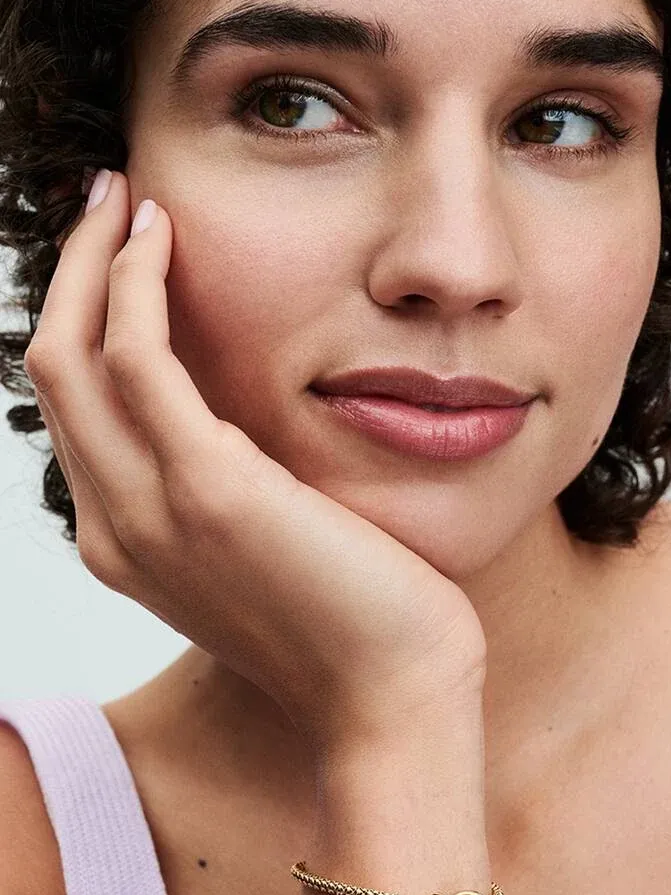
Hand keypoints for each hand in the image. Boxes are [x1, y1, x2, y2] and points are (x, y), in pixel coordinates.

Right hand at [23, 171, 486, 752]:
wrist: (393, 696)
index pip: (78, 413)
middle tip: (110, 202)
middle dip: (75, 276)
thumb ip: (227, 496)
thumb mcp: (268, 555)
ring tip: (128, 199)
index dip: (85, 323)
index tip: (120, 257)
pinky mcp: (208, 487)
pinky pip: (137, 358)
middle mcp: (117, 529)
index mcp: (130, 545)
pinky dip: (136, 287)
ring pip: (74, 355)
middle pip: (54, 373)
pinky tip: (165, 237)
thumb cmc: (353, 623)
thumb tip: (236, 432)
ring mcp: (151, 510)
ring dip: (95, 264)